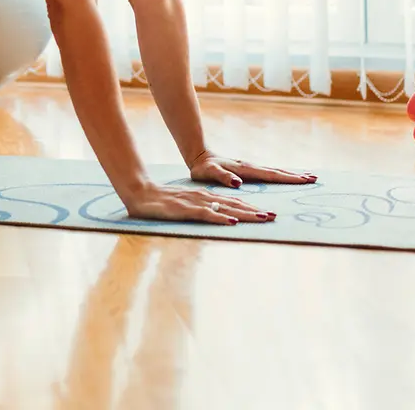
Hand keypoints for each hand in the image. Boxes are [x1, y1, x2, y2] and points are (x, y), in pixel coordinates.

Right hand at [118, 181, 274, 225]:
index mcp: (206, 197)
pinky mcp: (185, 210)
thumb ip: (202, 209)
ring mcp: (196, 203)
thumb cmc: (162, 202)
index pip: (233, 203)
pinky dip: (220, 218)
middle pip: (235, 205)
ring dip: (245, 214)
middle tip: (274, 217)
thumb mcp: (186, 205)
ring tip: (262, 218)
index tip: (268, 214)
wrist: (140, 193)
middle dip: (256, 211)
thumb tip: (219, 216)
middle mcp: (205, 198)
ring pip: (225, 209)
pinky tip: (232, 222)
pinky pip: (206, 215)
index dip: (252, 208)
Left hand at [188, 151, 316, 187]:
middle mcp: (251, 167)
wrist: (198, 156)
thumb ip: (223, 177)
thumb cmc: (203, 168)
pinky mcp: (248, 169)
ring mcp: (250, 167)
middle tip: (315, 179)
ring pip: (274, 171)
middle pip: (277, 172)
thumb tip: (238, 183)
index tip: (304, 180)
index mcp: (245, 169)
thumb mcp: (209, 173)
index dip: (288, 178)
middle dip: (295, 176)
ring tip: (307, 177)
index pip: (271, 175)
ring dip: (290, 174)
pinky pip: (268, 173)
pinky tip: (285, 177)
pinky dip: (280, 175)